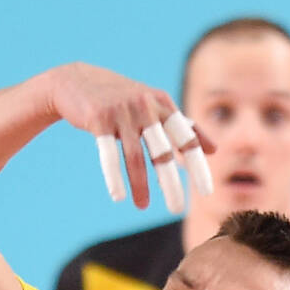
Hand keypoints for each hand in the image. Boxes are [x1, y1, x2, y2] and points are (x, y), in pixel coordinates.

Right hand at [42, 63, 213, 212]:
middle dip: (170, 183)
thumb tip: (214, 149)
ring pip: (135, 155)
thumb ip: (183, 126)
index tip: (206, 191)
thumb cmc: (121, 98)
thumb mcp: (155, 106)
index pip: (186, 138)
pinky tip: (118, 196)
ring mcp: (122, 112)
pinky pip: (108, 154)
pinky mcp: (98, 119)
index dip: (197, 165)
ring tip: (143, 207)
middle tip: (177, 209)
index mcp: (163, 104)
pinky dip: (113, 177)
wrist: (75, 80)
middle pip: (162, 151)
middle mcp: (146, 106)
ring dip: (140, 185)